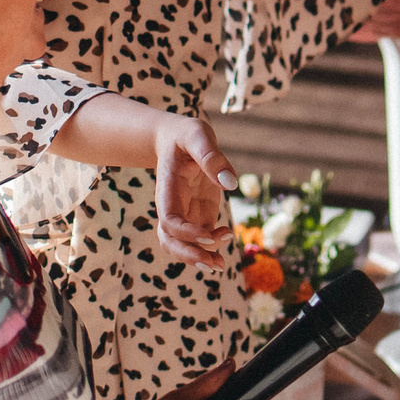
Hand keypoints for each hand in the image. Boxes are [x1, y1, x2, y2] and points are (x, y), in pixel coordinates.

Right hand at [152, 117, 238, 267]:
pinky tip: (227, 236)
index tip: (210, 235)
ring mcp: (185, 213)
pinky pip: (199, 239)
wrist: (177, 139)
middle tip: (213, 263)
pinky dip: (211, 246)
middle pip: (170, 241)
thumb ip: (211, 156)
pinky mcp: (198, 214)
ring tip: (220, 265)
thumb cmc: (185, 135)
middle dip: (190, 256)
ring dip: (198, 259)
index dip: (187, 233)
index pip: (170, 220)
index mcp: (168, 190)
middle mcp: (173, 206)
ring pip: (182, 246)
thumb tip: (230, 183)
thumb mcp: (198, 136)